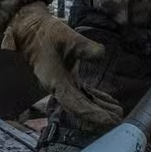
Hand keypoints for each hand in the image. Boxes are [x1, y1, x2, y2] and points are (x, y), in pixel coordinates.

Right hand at [1, 3, 122, 130]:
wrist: (33, 31)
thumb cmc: (48, 34)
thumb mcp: (67, 37)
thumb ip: (84, 47)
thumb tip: (100, 54)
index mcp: (55, 82)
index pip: (76, 105)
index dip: (92, 114)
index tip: (108, 120)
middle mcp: (58, 88)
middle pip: (80, 108)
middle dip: (99, 116)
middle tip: (118, 120)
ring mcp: (63, 85)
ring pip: (83, 102)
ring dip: (99, 108)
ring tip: (118, 113)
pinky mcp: (68, 80)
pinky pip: (83, 94)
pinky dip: (96, 98)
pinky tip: (109, 102)